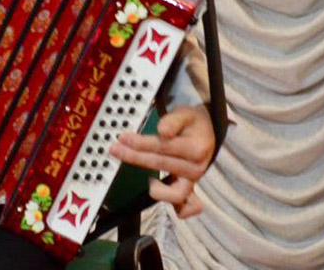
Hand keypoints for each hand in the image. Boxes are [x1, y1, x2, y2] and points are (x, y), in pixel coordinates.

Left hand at [110, 104, 214, 218]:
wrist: (207, 132)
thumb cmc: (193, 123)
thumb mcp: (185, 114)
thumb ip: (173, 121)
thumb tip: (163, 130)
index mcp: (196, 148)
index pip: (163, 147)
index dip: (140, 143)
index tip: (123, 137)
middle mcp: (196, 168)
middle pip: (161, 165)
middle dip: (135, 157)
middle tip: (116, 149)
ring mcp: (192, 181)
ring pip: (175, 194)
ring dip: (157, 190)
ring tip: (146, 179)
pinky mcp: (189, 189)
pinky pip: (187, 208)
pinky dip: (178, 209)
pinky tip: (161, 196)